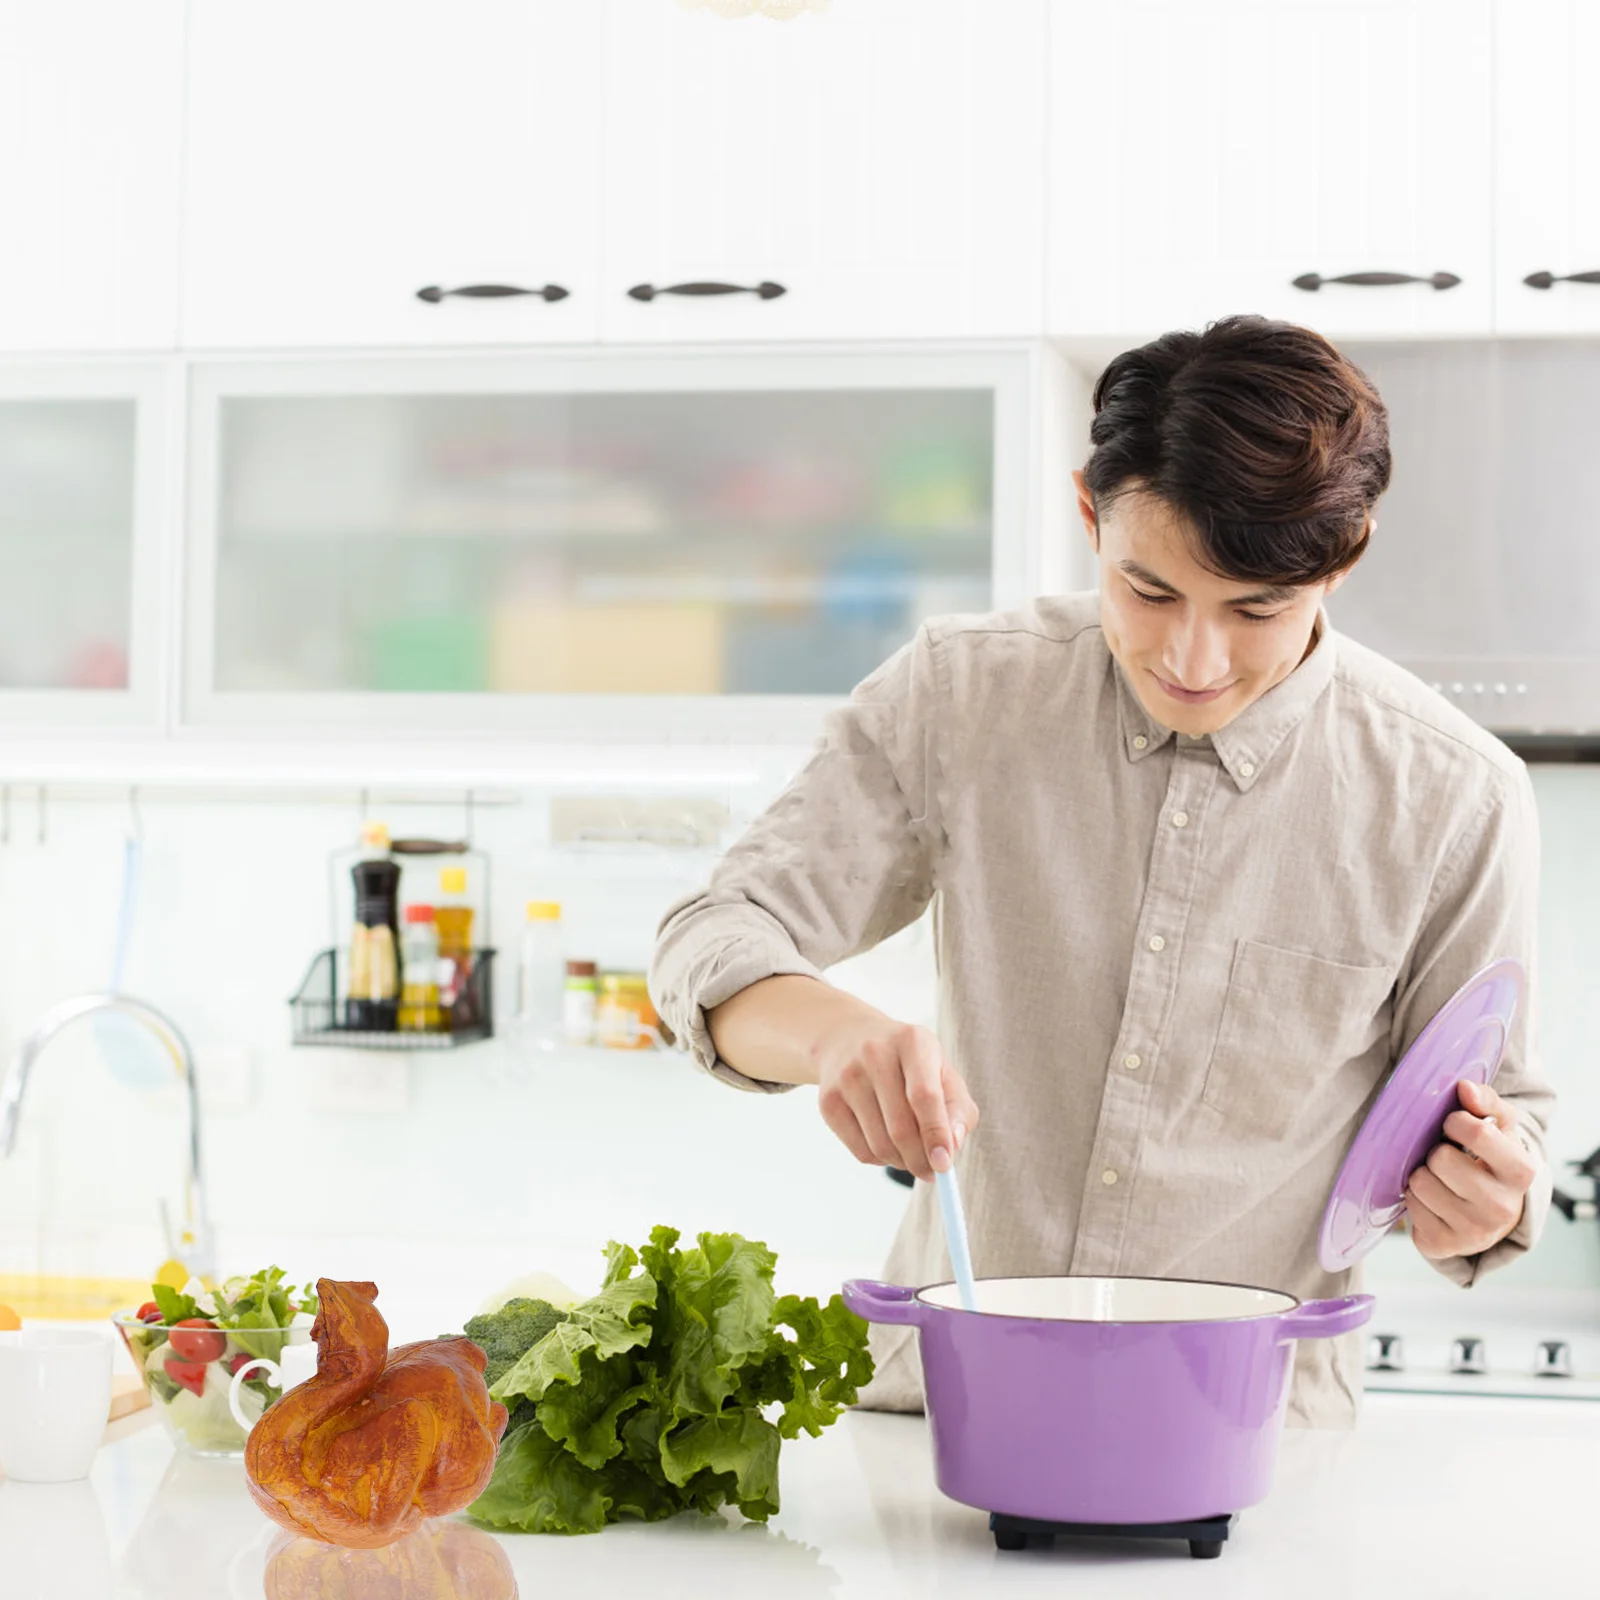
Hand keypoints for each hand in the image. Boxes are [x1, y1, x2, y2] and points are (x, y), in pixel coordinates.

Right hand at [814, 1014, 978, 1181]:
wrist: (849, 1040)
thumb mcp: (942, 1073)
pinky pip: (860, 1151)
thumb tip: (952, 1146)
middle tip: (930, 1172)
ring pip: (880, 1144)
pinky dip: (880, 1160)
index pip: (924, 1096)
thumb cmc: (909, 1064)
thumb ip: (958, 1110)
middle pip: (900, 1128)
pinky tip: (887, 1144)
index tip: (944, 1165)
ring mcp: (847, 1077)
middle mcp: (875, 1054)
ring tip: (910, 1154)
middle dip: (920, 1160)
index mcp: (912, 1042)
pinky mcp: (828, 1100)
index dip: (936, 1134)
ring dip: (901, 1162)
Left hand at [1404, 1080, 1536, 1261]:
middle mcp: (1502, 1207)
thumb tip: (1464, 1088)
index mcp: (1520, 1172)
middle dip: (1438, 1153)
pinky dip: (1416, 1197)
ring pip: (1420, 1182)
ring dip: (1423, 1174)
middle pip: (1441, 1159)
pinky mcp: (1445, 1244)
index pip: (1476, 1132)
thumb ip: (1486, 1101)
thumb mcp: (1500, 1128)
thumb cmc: (1492, 1161)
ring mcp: (1474, 1231)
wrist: (1494, 1216)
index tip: (1455, 1125)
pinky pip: (1410, 1206)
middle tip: (1448, 1159)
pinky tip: (1434, 1200)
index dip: (1455, 1121)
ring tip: (1441, 1179)